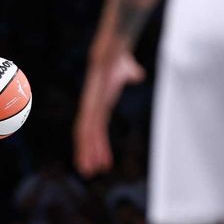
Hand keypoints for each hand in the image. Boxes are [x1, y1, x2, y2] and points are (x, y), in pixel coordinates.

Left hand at [74, 50, 144, 175]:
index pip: (95, 129)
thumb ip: (131, 74)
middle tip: (88, 172)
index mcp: (99, 105)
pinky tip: (93, 155)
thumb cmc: (119, 58)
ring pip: (86, 136)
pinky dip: (91, 143)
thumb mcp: (128, 70)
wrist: (112, 51)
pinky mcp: (92, 106)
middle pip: (87, 136)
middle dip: (87, 154)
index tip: (101, 160)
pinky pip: (89, 128)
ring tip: (88, 171)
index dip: (96, 144)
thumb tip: (137, 74)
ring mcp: (90, 108)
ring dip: (87, 154)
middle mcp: (92, 109)